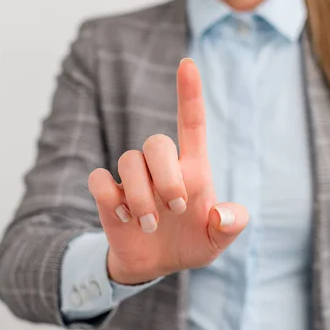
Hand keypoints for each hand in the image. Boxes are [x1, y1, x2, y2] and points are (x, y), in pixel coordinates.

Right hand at [87, 58, 247, 284]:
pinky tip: (124, 217)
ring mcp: (134, 180)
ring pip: (128, 160)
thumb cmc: (192, 243)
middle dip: (166, 175)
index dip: (189, 93)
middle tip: (176, 208)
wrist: (157, 265)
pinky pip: (99, 178)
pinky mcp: (109, 195)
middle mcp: (162, 168)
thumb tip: (220, 214)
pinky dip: (110, 197)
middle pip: (156, 142)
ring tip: (151, 225)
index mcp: (193, 170)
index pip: (191, 123)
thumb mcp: (218, 241)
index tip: (188, 63)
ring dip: (141, 196)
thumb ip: (230, 225)